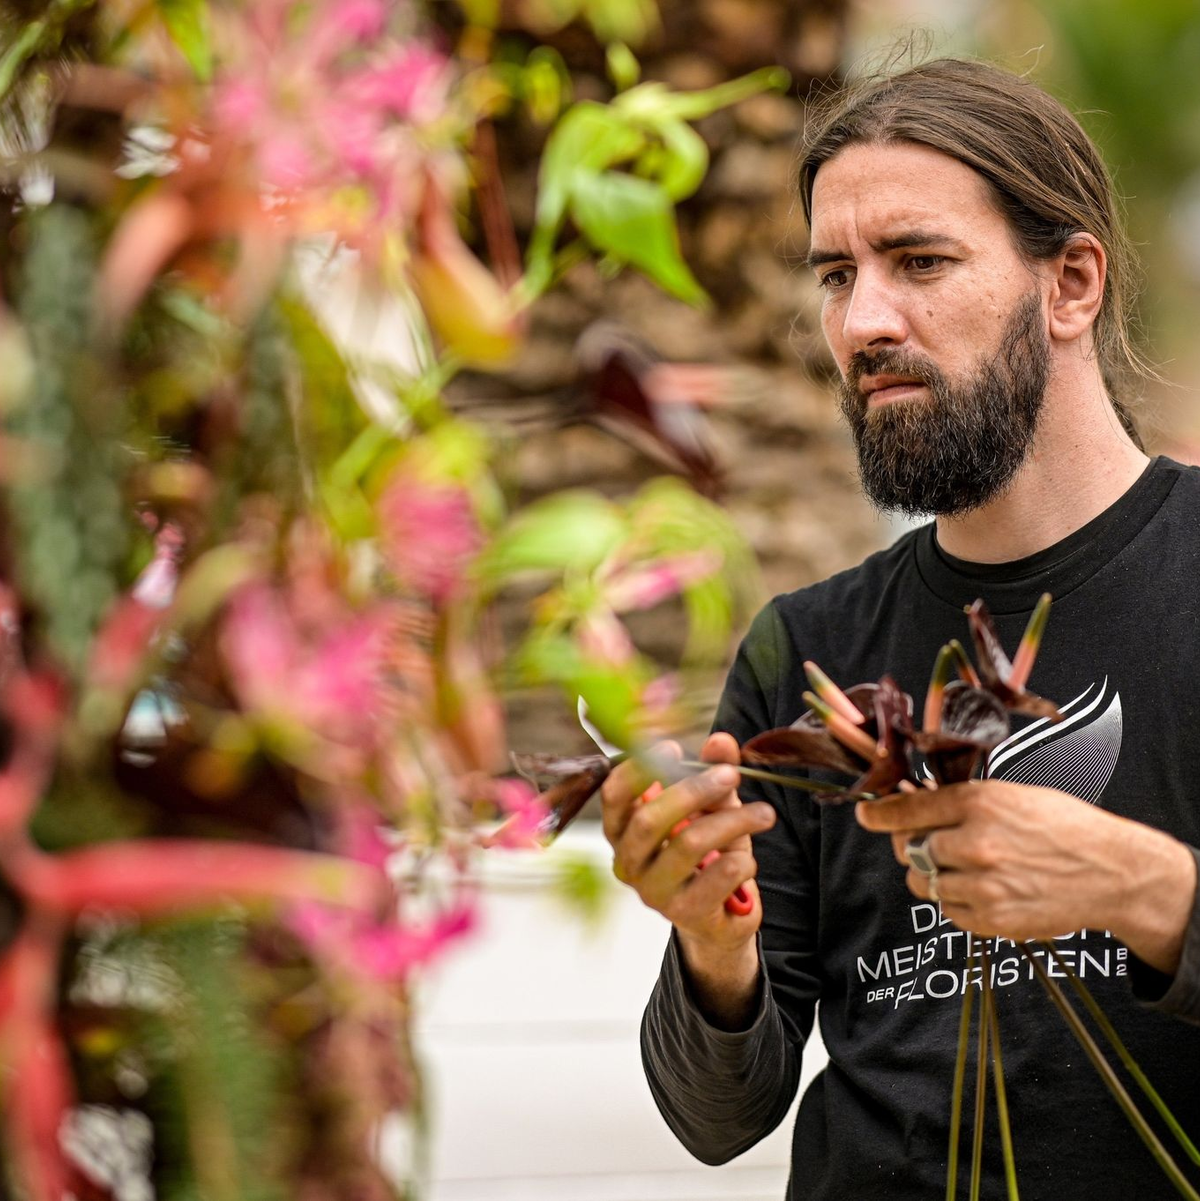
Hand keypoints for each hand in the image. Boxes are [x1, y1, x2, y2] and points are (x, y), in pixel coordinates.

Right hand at [601, 733, 774, 947]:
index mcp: (623, 830)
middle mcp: (629, 862)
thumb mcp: (710, 808)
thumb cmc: (706, 854)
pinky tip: (747, 860)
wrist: (719, 914)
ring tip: (765, 813)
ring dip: (734, 821)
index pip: (613, 796)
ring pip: (689, 844)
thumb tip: (720, 741)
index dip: (638, 769)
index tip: (673, 747)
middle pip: (650, 820)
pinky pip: (718, 876)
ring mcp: (654, 891)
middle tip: (731, 775)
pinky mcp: (685, 913)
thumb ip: (713, 772)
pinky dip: (741, 861)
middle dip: (695, 791)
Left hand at [856, 779, 1195, 971]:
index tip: (866, 816)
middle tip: (937, 844)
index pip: (907, 809)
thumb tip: (911, 804)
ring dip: (935, 877)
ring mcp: (982, 886)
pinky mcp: (992, 920)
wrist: (1112, 873)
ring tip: (969, 868)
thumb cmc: (1063, 827)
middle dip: (916, 847)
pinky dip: (956, 902)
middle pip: (910, 850)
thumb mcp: (1011, 796)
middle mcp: (975, 844)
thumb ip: (960, 802)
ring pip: (923, 884)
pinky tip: (984, 889)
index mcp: (979, 803)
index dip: (880, 814)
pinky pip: (948, 911)